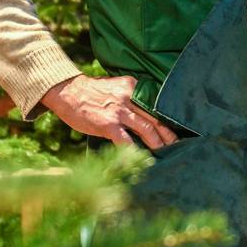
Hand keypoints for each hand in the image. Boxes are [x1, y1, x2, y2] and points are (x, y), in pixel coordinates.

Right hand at [41, 74, 178, 148]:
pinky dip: (135, 151)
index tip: (176, 127)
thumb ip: (130, 97)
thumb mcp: (115, 87)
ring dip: (157, 143)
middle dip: (168, 132)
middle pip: (155, 117)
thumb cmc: (91, 92)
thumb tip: (144, 114)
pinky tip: (140, 159)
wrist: (68, 91)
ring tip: (164, 152)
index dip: (166, 117)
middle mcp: (129, 97)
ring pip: (146, 129)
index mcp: (133, 87)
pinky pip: (126, 141)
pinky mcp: (108, 125)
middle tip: (177, 144)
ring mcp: (119, 111)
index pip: (155, 103)